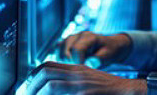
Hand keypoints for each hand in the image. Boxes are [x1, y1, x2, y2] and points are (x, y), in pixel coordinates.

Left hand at [26, 61, 146, 94]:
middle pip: (45, 73)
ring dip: (38, 94)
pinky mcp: (85, 94)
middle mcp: (78, 74)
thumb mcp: (89, 79)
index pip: (47, 65)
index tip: (27, 87)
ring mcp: (81, 85)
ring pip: (50, 86)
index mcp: (77, 68)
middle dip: (30, 87)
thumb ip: (73, 79)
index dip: (32, 76)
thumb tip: (52, 87)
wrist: (129, 91)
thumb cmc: (109, 89)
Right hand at [58, 31, 131, 67]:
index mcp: (90, 36)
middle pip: (66, 50)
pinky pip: (58, 49)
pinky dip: (61, 58)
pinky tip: (70, 62)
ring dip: (65, 60)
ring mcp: (72, 37)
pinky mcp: (67, 42)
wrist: (111, 45)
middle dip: (71, 62)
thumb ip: (99, 59)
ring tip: (76, 65)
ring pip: (60, 49)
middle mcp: (79, 34)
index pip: (76, 49)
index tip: (83, 69)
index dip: (77, 62)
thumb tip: (90, 63)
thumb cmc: (110, 50)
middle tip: (80, 68)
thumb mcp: (109, 55)